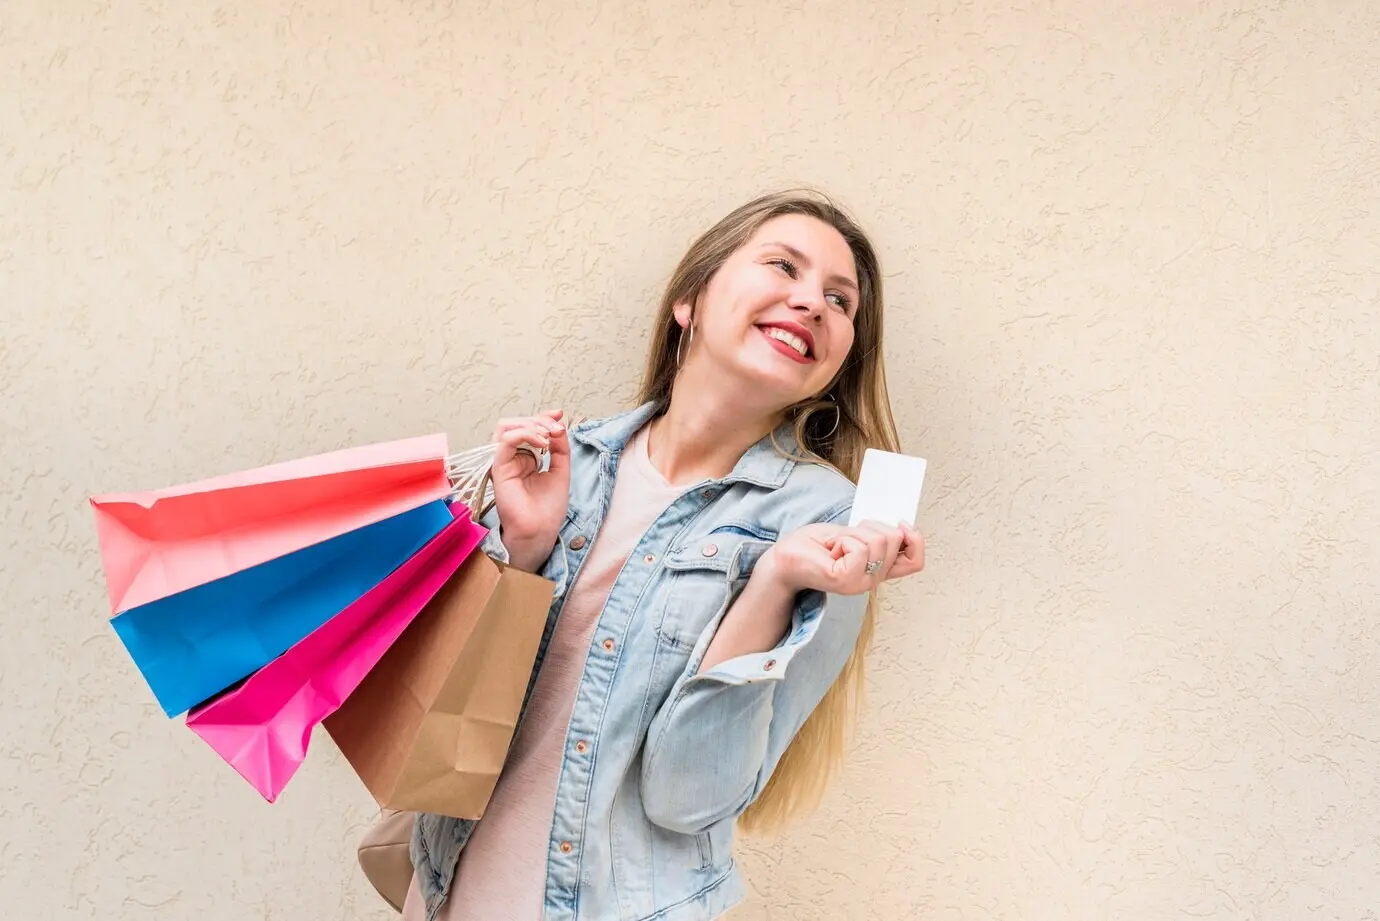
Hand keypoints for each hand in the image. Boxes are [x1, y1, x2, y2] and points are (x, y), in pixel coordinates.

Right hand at [490, 409, 570, 570]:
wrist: (541, 529)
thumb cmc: (548, 507)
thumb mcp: (561, 470)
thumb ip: (560, 447)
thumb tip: (558, 426)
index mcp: (526, 457)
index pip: (529, 428)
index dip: (543, 417)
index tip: (560, 415)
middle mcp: (512, 457)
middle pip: (516, 423)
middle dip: (539, 420)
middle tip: (557, 428)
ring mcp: (504, 461)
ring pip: (507, 427)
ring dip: (531, 424)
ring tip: (548, 435)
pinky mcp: (499, 467)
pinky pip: (506, 441)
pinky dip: (526, 434)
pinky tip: (542, 443)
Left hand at [759, 519, 924, 596]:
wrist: (784, 558)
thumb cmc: (815, 546)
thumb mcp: (855, 534)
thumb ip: (880, 536)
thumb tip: (904, 526)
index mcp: (878, 570)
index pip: (915, 561)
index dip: (915, 539)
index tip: (901, 524)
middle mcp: (872, 580)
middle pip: (894, 539)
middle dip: (869, 526)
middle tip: (845, 538)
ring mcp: (860, 583)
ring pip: (878, 540)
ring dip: (852, 533)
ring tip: (834, 545)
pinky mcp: (845, 580)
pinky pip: (858, 547)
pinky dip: (842, 540)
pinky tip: (830, 551)